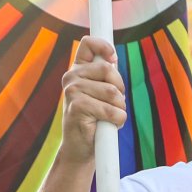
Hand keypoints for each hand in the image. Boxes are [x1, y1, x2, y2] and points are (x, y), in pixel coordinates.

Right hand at [60, 36, 125, 163]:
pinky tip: (107, 125)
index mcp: (77, 70)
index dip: (104, 46)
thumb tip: (113, 60)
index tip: (114, 58)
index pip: (88, 43)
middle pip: (108, 70)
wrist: (81, 147)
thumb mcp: (100, 94)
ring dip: (119, 108)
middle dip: (120, 89)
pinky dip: (117, 120)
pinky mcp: (78, 106)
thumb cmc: (94, 120)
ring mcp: (72, 91)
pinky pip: (112, 110)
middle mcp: (71, 77)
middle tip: (114, 103)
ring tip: (109, 117)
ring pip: (113, 92)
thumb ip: (105, 77)